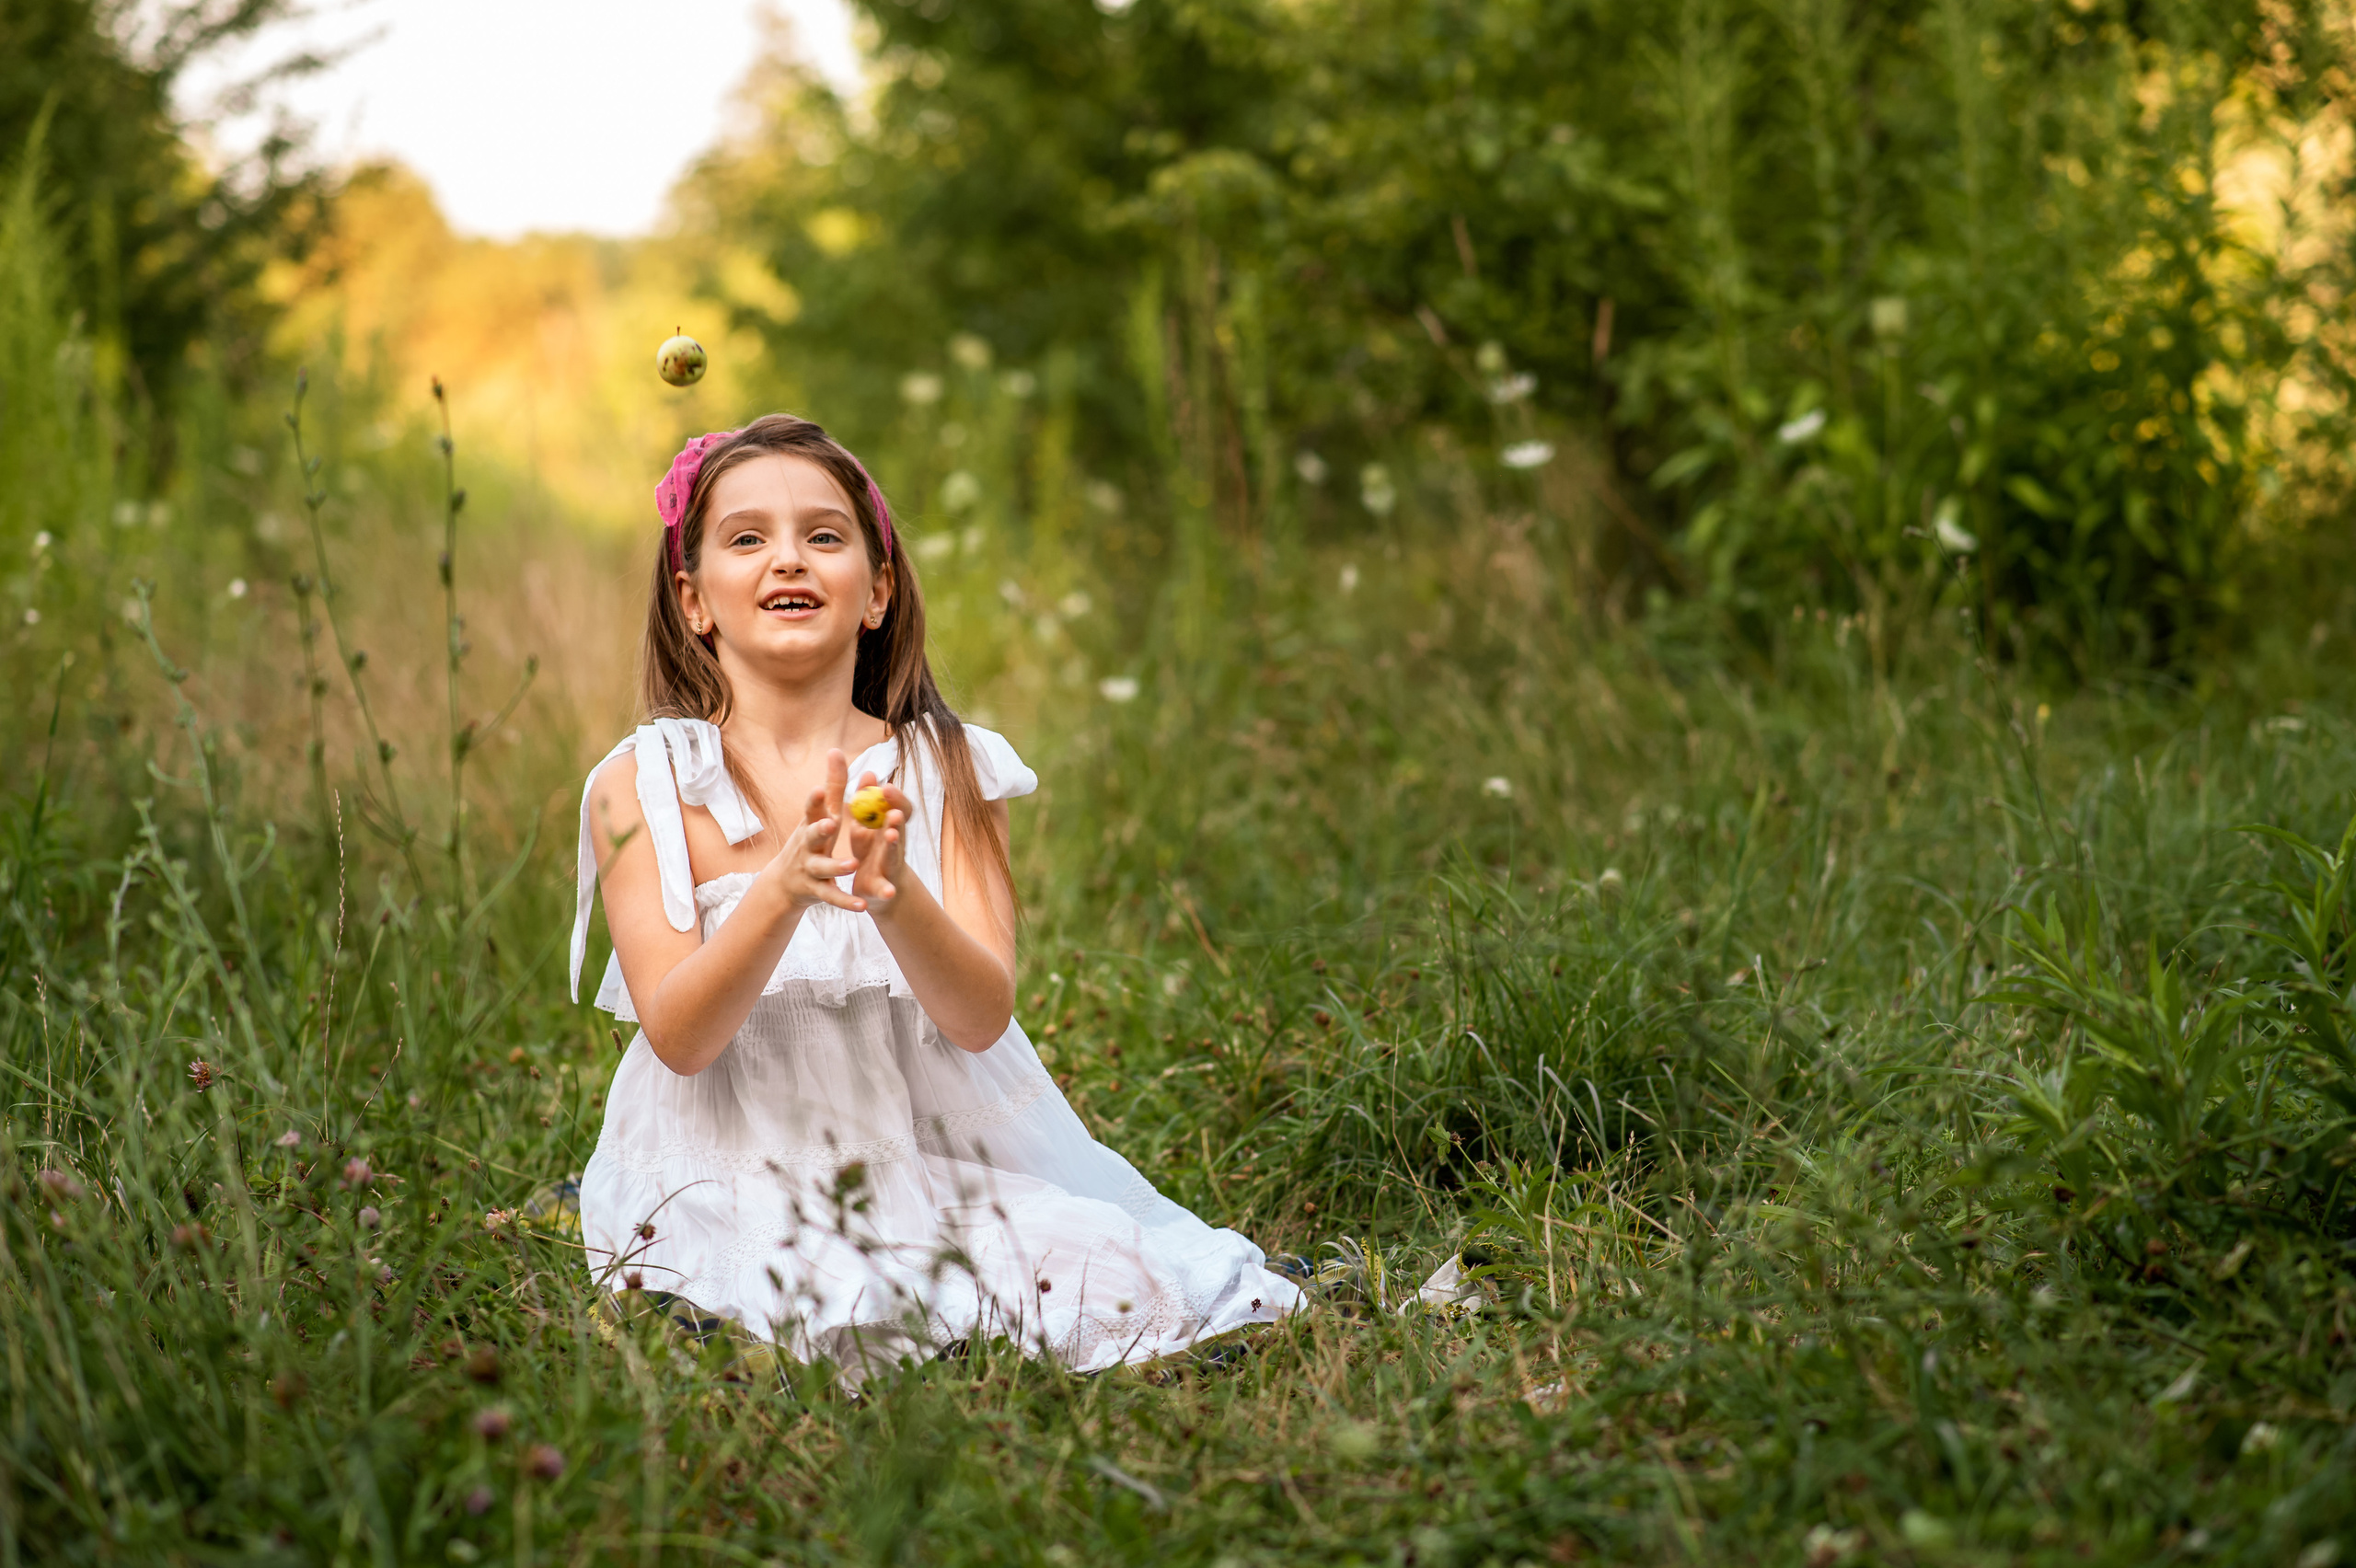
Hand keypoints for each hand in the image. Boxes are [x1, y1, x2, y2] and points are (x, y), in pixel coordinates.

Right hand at [761, 772, 863, 912]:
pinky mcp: (816, 892)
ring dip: (836, 866)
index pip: (810, 809)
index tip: (819, 789)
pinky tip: (862, 906)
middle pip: (811, 837)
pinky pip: (833, 897)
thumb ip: (833, 785)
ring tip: (853, 864)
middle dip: (819, 829)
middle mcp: (806, 846)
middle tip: (831, 823)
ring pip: (823, 868)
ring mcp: (809, 870)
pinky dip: (846, 902)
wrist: (785, 883)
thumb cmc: (811, 840)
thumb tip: (835, 750)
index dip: (814, 800)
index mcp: (811, 825)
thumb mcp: (820, 814)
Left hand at [846, 770, 912, 914]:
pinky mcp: (881, 888)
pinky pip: (885, 889)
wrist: (875, 889)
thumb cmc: (870, 852)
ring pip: (894, 855)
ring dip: (893, 845)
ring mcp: (890, 866)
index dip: (895, 799)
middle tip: (893, 808)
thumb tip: (869, 772)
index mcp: (888, 828)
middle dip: (897, 819)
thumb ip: (866, 803)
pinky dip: (886, 890)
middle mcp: (894, 845)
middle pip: (899, 829)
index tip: (886, 785)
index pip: (899, 809)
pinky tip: (888, 892)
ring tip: (892, 835)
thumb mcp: (865, 826)